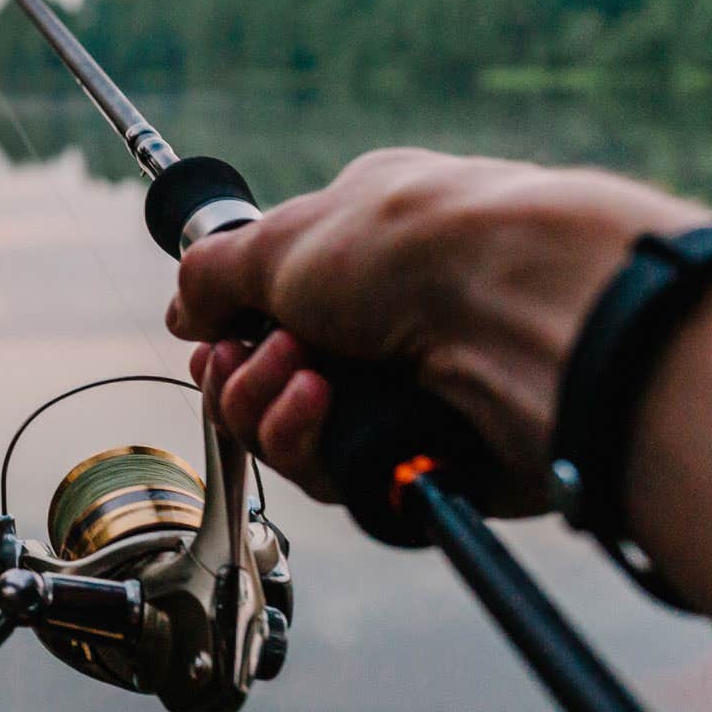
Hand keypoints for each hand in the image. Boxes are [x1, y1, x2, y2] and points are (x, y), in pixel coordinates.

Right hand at [167, 148, 711, 512]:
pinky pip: (326, 473)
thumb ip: (213, 274)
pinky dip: (307, 439)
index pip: (274, 295)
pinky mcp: (419, 456)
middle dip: (239, 369)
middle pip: (268, 372)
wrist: (525, 315)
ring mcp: (407, 389)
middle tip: (250, 353)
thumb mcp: (282, 238)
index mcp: (366, 242)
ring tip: (302, 374)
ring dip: (268, 403)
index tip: (207, 329)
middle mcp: (390, 315)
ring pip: (290, 429)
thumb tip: (185, 311)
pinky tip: (325, 407)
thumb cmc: (419, 249)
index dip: (228, 322)